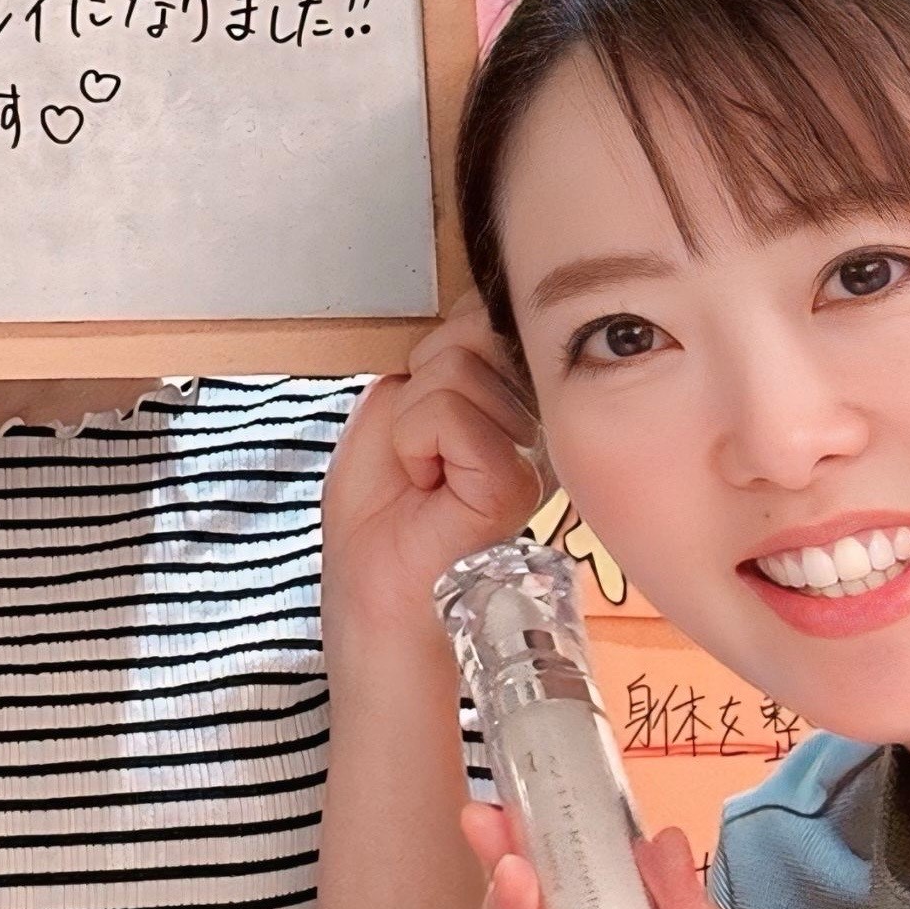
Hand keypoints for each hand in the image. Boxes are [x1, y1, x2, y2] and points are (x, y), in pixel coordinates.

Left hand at [323, 294, 540, 643]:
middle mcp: (534, 418)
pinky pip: (446, 414)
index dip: (435, 350)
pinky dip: (413, 445)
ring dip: (409, 424)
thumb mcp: (392, 406)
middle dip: (417, 385)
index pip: (484, 317)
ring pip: (453, 368)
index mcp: (510, 398)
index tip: (420, 411)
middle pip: (468, 333)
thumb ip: (434, 356)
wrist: (375, 593)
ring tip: (423, 476)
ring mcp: (532, 449)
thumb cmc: (380, 512)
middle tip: (415, 452)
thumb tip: (472, 314)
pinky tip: (428, 488)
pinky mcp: (516, 480)